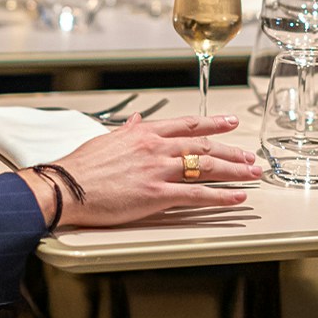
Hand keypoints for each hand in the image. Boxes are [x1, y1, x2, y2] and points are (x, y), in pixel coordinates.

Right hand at [20, 114, 261, 227]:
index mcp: (144, 132)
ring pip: (206, 166)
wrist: (66, 186)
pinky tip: (237, 197)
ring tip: (252, 174)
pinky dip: (221, 196)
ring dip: (234, 170)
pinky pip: (197, 194)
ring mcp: (158, 170)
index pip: (187, 124)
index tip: (230, 123)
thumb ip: (127, 130)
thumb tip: (136, 119)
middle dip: (231, 150)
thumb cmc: (81, 166)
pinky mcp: (157, 194)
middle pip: (203, 146)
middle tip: (250, 156)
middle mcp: (155, 147)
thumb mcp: (106, 139)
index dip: (212, 124)